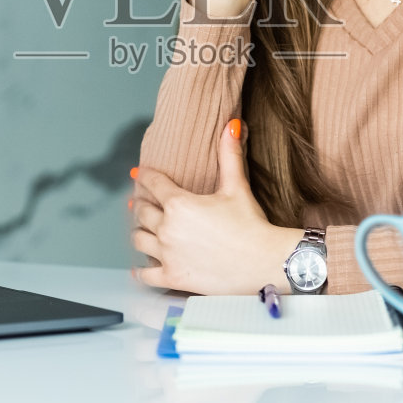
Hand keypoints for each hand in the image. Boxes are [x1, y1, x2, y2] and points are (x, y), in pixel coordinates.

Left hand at [129, 118, 303, 294]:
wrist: (263, 262)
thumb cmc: (251, 224)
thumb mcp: (237, 187)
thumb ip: (230, 155)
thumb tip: (232, 125)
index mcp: (179, 203)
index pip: (152, 183)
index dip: (144, 176)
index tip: (138, 173)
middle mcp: (167, 228)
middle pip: (141, 211)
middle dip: (140, 204)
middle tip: (140, 202)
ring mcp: (167, 254)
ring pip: (139, 239)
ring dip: (140, 232)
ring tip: (144, 230)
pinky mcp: (172, 277)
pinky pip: (144, 274)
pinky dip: (141, 270)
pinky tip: (141, 267)